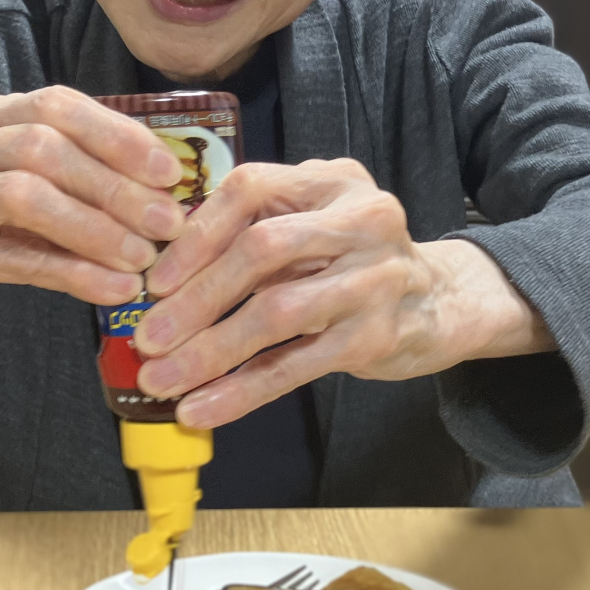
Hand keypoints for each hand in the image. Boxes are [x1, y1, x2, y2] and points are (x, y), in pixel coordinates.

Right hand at [0, 86, 183, 356]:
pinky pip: (13, 258)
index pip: (57, 105)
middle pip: (45, 149)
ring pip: (26, 197)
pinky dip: (72, 274)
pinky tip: (113, 288)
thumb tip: (169, 188)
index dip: (118, 135)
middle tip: (168, 224)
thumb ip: (83, 176)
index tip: (170, 172)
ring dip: (96, 229)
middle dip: (115, 187)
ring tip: (143, 259)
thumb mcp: (30, 187)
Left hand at [129, 159, 553, 425]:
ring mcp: (375, 277)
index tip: (154, 280)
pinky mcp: (378, 335)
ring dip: (210, 351)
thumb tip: (160, 280)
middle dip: (195, 299)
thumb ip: (253, 234)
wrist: (441, 302)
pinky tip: (202, 408)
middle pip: (261, 250)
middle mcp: (361, 218)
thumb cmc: (353, 261)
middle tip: (147, 337)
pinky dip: (241, 390)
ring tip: (162, 379)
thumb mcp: (314, 224)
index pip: (251, 189)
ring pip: (277, 313)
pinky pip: (296, 365)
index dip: (196, 235)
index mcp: (332, 180)